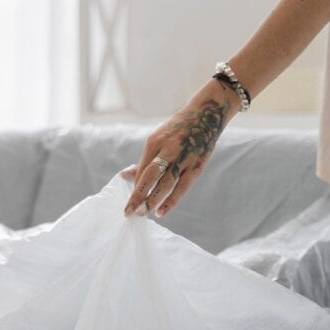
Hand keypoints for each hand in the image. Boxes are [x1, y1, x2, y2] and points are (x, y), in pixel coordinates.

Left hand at [122, 81, 237, 217]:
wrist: (205, 115)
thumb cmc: (176, 132)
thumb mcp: (157, 140)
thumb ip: (144, 161)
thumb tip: (124, 177)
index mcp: (155, 142)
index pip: (141, 170)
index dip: (134, 189)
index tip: (128, 205)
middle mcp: (168, 149)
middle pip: (150, 176)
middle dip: (138, 196)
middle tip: (129, 213)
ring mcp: (184, 157)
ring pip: (166, 183)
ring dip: (153, 200)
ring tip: (142, 214)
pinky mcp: (197, 165)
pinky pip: (183, 187)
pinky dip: (171, 200)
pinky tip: (161, 212)